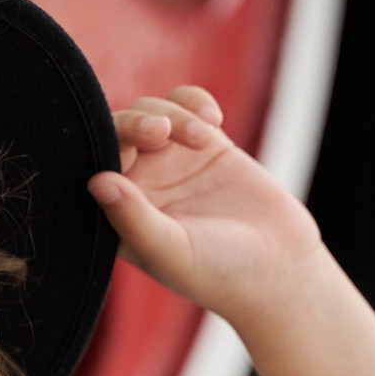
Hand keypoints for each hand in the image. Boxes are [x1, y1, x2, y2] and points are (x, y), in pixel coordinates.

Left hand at [93, 86, 328, 325]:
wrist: (278, 269)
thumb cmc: (218, 273)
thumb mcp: (171, 250)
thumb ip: (132, 218)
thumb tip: (96, 182)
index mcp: (117, 213)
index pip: (95, 163)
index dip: (109, 144)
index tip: (137, 150)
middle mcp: (138, 184)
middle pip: (120, 130)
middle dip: (137, 122)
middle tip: (163, 131)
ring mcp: (171, 162)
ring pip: (153, 111)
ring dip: (174, 114)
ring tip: (204, 137)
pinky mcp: (206, 146)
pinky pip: (187, 105)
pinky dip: (194, 102)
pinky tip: (213, 120)